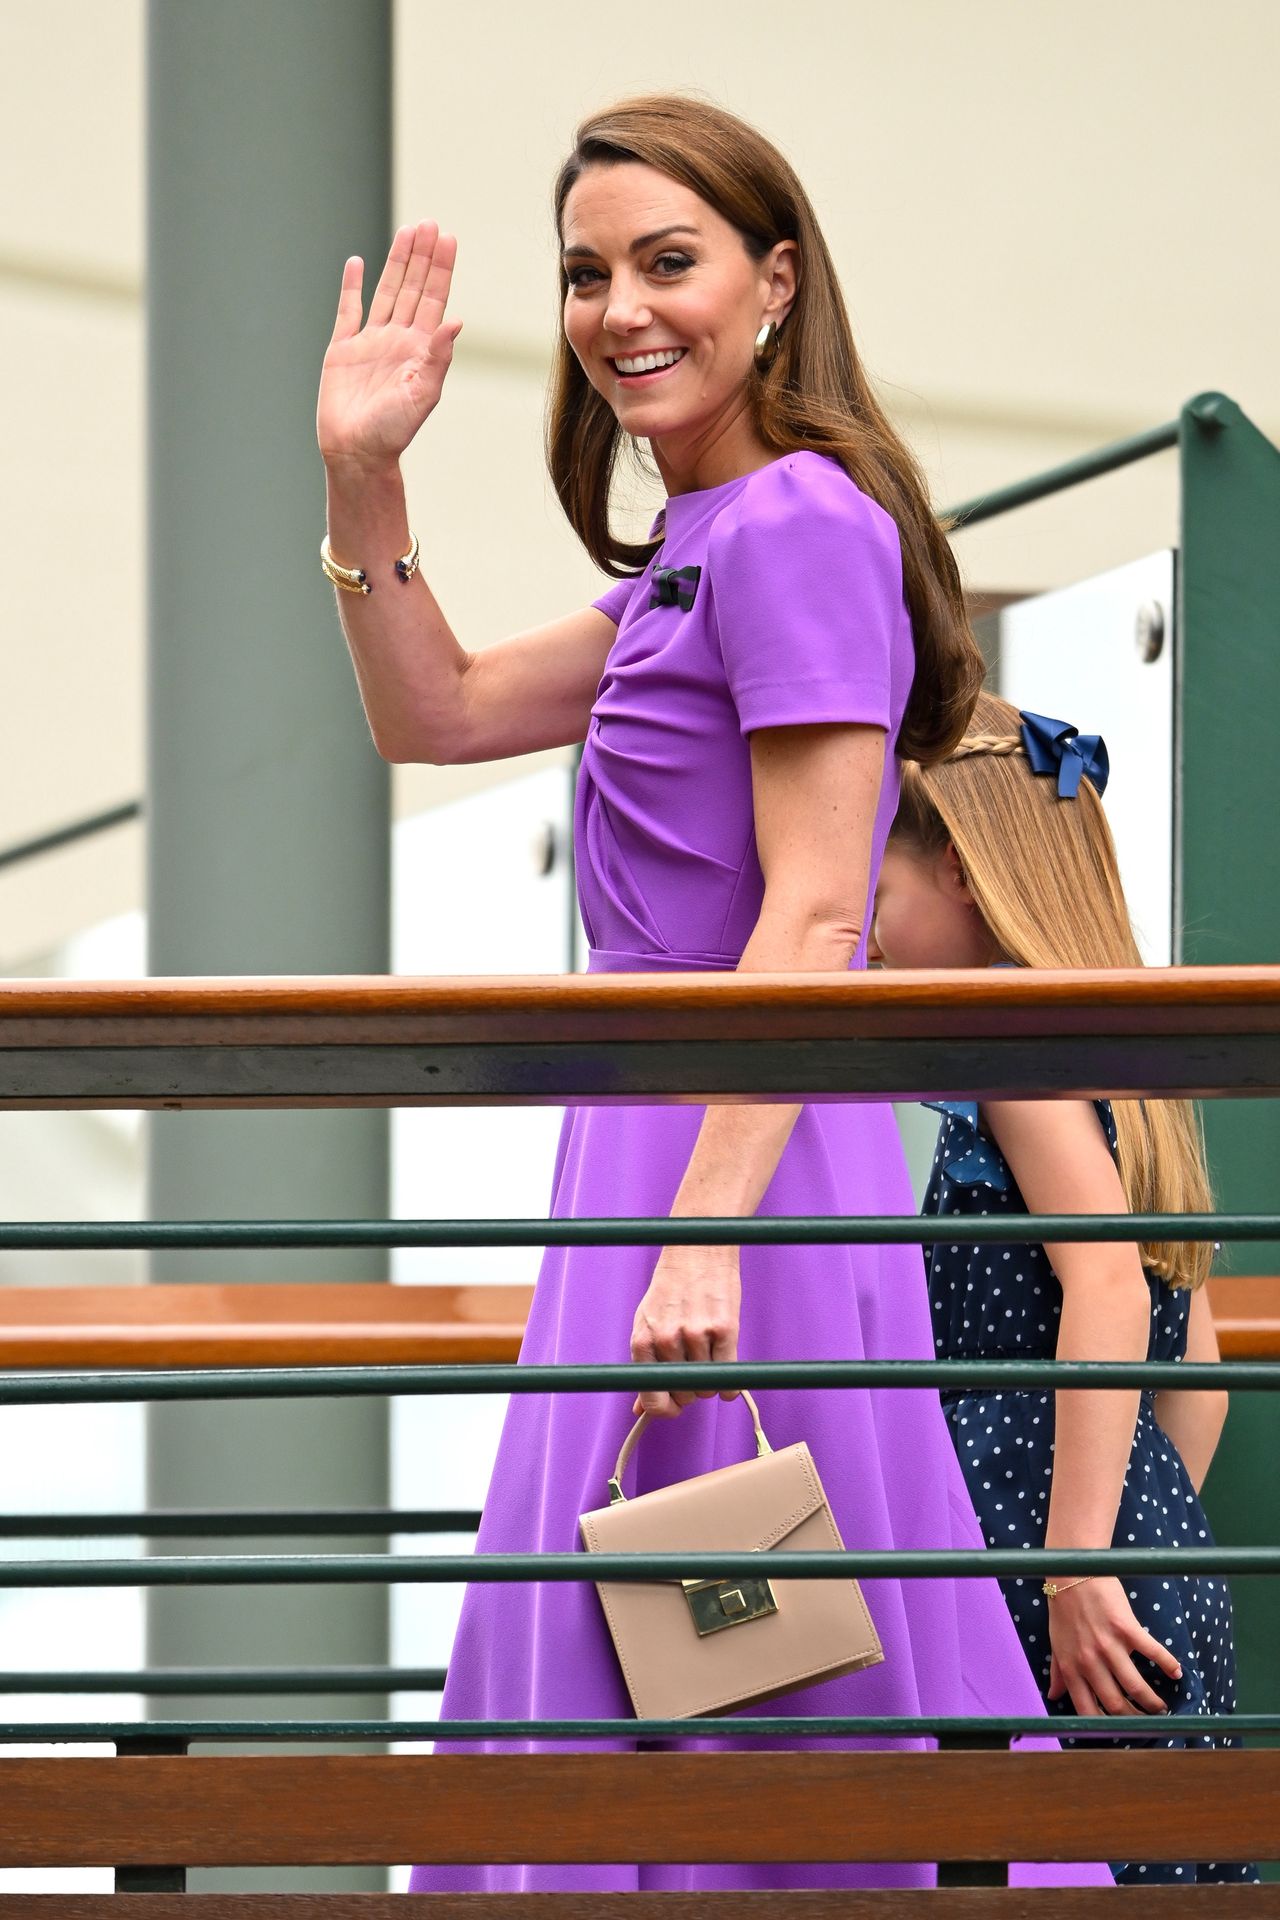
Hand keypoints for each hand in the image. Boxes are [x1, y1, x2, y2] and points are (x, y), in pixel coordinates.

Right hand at [317, 221, 461, 469]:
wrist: (357, 452)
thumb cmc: (393, 431)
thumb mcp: (423, 395)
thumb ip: (438, 357)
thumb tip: (455, 321)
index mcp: (419, 350)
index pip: (433, 300)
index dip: (441, 269)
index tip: (448, 239)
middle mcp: (397, 340)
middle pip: (412, 288)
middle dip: (422, 256)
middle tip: (430, 224)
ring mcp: (370, 342)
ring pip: (385, 292)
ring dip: (396, 263)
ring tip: (407, 232)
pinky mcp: (342, 349)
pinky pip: (348, 311)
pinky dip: (351, 287)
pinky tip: (357, 263)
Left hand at [630, 1248, 740, 1419]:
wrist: (698, 1251)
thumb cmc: (671, 1289)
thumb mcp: (648, 1324)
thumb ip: (645, 1367)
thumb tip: (639, 1411)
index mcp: (643, 1340)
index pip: (652, 1398)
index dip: (666, 1410)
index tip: (675, 1406)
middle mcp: (667, 1340)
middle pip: (684, 1395)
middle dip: (691, 1389)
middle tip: (695, 1367)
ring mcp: (696, 1334)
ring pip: (707, 1387)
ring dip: (711, 1380)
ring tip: (708, 1355)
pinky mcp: (725, 1329)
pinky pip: (730, 1377)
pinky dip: (731, 1383)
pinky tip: (727, 1370)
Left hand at [1046, 1575, 1182, 1716]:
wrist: (1072, 1572)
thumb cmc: (1063, 1609)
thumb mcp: (1056, 1643)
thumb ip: (1058, 1672)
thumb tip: (1053, 1696)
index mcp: (1071, 1667)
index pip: (1088, 1710)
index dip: (1106, 1727)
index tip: (1121, 1731)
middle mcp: (1089, 1661)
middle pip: (1116, 1704)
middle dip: (1135, 1719)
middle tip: (1148, 1720)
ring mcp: (1109, 1645)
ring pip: (1136, 1686)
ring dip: (1153, 1702)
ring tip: (1162, 1707)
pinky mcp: (1126, 1628)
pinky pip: (1152, 1652)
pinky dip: (1168, 1664)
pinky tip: (1177, 1672)